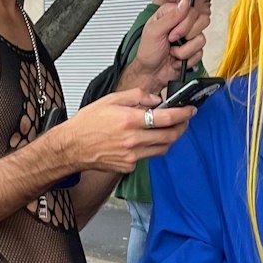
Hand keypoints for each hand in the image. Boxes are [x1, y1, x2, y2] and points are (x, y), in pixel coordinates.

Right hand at [52, 88, 191, 173]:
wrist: (72, 147)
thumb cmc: (87, 124)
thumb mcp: (110, 100)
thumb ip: (136, 96)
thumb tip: (155, 99)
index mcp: (129, 120)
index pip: (166, 117)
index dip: (183, 114)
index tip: (191, 110)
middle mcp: (133, 140)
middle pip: (170, 136)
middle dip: (182, 127)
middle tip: (184, 120)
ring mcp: (132, 156)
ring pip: (163, 148)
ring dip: (170, 138)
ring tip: (168, 129)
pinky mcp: (128, 166)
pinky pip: (148, 157)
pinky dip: (151, 148)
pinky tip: (145, 140)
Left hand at [120, 0, 208, 95]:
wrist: (151, 73)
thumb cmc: (148, 52)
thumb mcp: (154, 31)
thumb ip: (171, 16)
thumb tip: (184, 2)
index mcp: (171, 14)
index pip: (191, 10)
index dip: (184, 23)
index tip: (171, 32)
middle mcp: (182, 23)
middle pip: (202, 21)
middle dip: (186, 35)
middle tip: (172, 41)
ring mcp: (189, 37)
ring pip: (201, 39)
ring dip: (184, 50)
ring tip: (173, 52)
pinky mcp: (193, 50)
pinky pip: (200, 53)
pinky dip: (187, 59)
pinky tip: (177, 58)